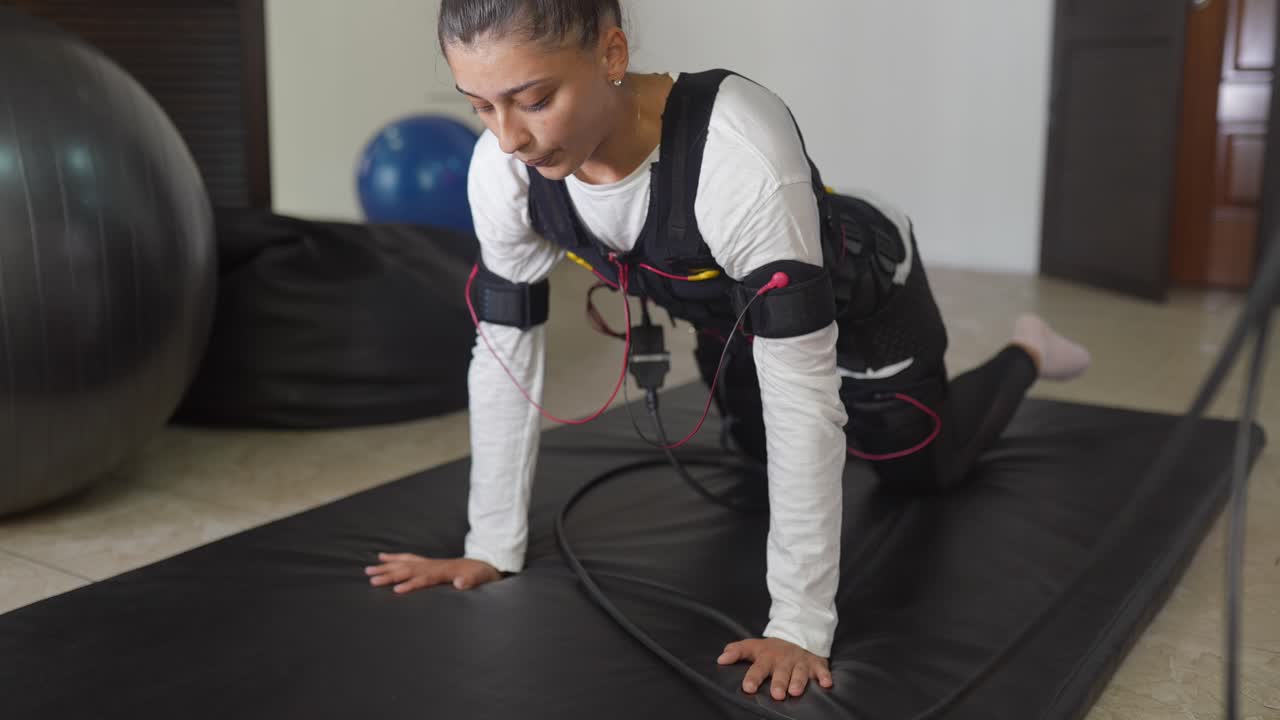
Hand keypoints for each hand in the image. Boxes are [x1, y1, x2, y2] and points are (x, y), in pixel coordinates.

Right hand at [365, 553, 501, 592]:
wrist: (484, 564)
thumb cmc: (480, 574)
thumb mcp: (480, 578)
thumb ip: (471, 581)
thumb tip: (461, 583)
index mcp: (444, 572)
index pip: (424, 578)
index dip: (411, 584)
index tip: (396, 590)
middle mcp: (433, 565)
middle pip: (408, 570)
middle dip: (389, 575)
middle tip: (372, 580)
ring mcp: (429, 562)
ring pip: (404, 563)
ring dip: (386, 567)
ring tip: (368, 570)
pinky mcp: (428, 562)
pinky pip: (408, 558)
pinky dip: (394, 557)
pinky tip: (382, 557)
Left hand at [717, 637, 833, 699]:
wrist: (799, 634)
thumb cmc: (773, 648)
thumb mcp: (754, 646)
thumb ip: (737, 651)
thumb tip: (720, 659)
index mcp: (768, 657)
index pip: (758, 667)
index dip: (753, 677)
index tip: (747, 687)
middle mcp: (784, 660)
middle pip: (781, 672)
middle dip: (779, 683)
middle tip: (776, 694)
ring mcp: (801, 662)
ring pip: (800, 673)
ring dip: (798, 681)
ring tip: (795, 691)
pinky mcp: (816, 664)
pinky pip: (822, 670)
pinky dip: (824, 676)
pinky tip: (826, 684)